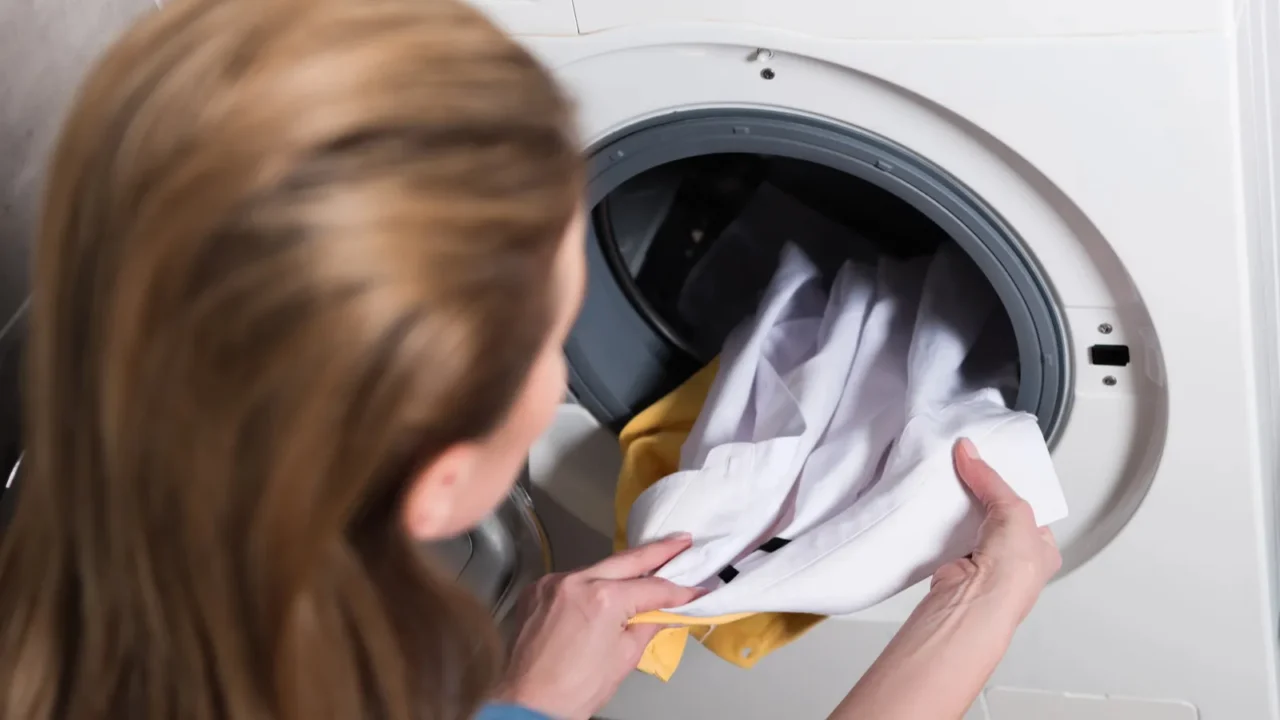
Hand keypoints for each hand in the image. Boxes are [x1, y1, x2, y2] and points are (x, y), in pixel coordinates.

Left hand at [498, 535, 699, 718]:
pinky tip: (602, 591)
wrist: (529, 704)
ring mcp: (552, 582)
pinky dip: (589, 584)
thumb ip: (649, 625)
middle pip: (626, 560)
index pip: (651, 588)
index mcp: (603, 599)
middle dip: (658, 551)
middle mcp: (576, 581)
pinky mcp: (536, 589)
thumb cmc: (577, 689)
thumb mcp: (624, 657)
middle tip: (682, 541)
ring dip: (620, 570)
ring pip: (596, 568)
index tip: (696, 589)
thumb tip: (666, 612)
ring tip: (646, 567)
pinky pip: (571, 580)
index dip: (678, 591)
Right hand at [931, 438, 1061, 623]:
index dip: (1011, 486)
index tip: (992, 466)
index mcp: (1042, 549)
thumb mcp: (1013, 510)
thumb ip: (989, 480)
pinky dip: (942, 520)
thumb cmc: (1011, 572)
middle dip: (982, 494)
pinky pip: (949, 533)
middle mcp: (1015, 559)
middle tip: (969, 468)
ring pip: (972, 523)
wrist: (974, 603)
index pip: (1029, 508)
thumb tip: (968, 451)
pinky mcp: (956, 564)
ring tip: (951, 479)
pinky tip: (937, 503)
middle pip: (997, 513)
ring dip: (961, 506)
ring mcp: (985, 563)